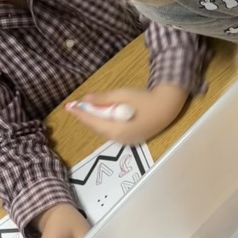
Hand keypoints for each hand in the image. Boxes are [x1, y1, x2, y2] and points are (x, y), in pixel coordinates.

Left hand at [65, 84, 188, 144]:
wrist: (168, 107)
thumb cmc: (145, 99)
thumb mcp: (123, 95)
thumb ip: (103, 98)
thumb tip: (85, 99)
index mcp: (117, 129)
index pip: (93, 122)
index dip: (80, 114)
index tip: (69, 106)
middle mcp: (121, 139)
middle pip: (98, 128)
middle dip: (87, 117)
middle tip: (77, 107)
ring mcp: (127, 141)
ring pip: (105, 131)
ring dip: (96, 121)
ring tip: (87, 110)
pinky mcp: (133, 140)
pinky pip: (114, 132)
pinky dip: (106, 124)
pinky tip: (103, 116)